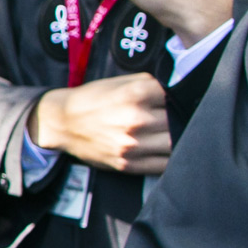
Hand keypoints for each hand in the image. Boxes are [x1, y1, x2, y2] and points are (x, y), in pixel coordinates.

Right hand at [30, 73, 170, 173]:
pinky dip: (172, 157)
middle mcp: (135, 120)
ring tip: (177, 132)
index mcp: (135, 94)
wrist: (62, 123)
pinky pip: (164, 164)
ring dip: (180, 138)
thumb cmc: (92, 99)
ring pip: (176, 143)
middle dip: (183, 117)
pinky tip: (169, 149)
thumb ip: (151, 84)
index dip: (184, 97)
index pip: (178, 95)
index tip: (185, 99)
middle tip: (183, 116)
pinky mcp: (129, 163)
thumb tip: (180, 89)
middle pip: (179, 120)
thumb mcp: (121, 82)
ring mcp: (132, 145)